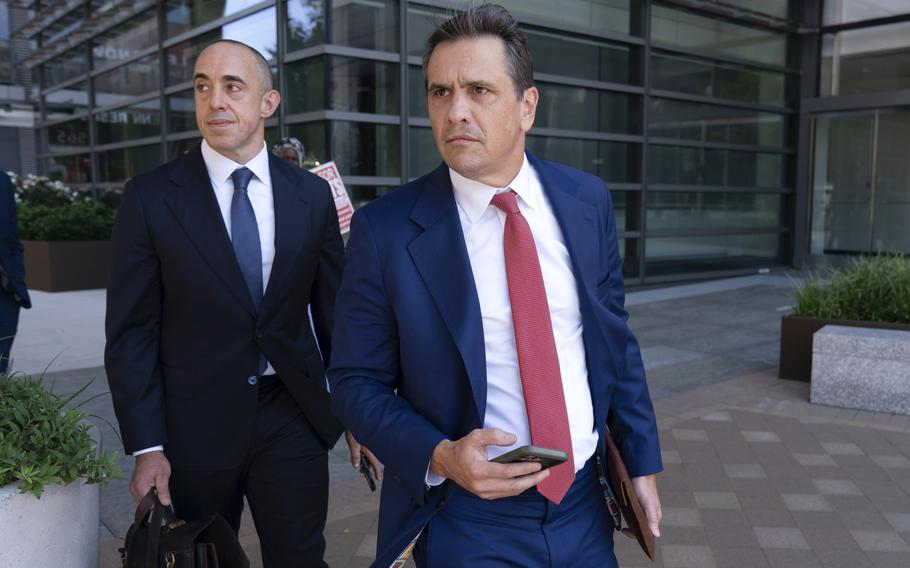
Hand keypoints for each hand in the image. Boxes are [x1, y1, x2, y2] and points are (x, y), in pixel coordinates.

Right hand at [131, 450, 171, 505]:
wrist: (148, 452)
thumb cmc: (156, 462)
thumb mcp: (163, 476)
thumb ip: (163, 491)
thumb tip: (165, 503)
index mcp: (140, 488)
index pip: (148, 506)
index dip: (157, 505)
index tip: (163, 499)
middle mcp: (134, 490)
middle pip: (144, 505)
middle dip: (153, 501)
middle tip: (160, 491)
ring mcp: (133, 488)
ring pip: (141, 501)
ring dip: (149, 498)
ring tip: (156, 486)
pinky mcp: (134, 486)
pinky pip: (140, 495)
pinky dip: (146, 494)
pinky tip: (152, 487)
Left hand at [345, 430, 381, 480]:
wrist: (354, 419)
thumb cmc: (354, 431)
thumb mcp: (353, 445)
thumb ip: (355, 456)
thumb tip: (356, 466)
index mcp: (370, 450)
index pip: (375, 464)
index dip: (377, 472)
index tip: (378, 479)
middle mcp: (372, 448)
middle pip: (373, 461)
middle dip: (369, 468)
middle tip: (363, 473)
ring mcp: (370, 445)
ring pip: (371, 456)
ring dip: (366, 461)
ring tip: (360, 466)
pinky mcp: (368, 441)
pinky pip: (369, 451)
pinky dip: (365, 456)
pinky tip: (360, 456)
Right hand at [429, 428, 548, 499]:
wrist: (447, 463)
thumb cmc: (462, 448)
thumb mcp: (475, 435)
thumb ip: (494, 435)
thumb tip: (514, 439)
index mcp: (478, 471)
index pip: (507, 472)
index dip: (524, 468)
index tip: (538, 464)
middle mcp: (481, 486)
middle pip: (513, 486)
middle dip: (532, 479)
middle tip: (546, 472)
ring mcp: (483, 493)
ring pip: (511, 492)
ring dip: (528, 484)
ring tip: (541, 475)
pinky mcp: (485, 495)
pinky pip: (506, 493)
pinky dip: (519, 487)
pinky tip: (528, 479)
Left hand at [625, 474, 660, 538]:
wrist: (639, 472)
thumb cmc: (646, 487)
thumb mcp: (649, 504)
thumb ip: (652, 519)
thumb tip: (656, 535)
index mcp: (654, 516)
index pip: (648, 532)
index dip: (639, 536)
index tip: (627, 533)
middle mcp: (649, 514)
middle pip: (642, 527)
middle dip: (633, 530)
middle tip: (623, 529)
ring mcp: (643, 509)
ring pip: (637, 521)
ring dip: (631, 524)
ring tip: (623, 524)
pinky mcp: (637, 503)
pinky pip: (633, 513)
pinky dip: (629, 516)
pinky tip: (624, 514)